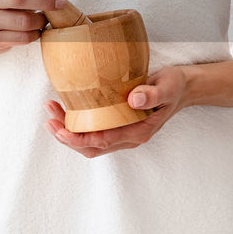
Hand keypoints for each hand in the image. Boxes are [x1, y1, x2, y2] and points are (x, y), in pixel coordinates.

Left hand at [43, 68, 188, 157]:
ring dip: (68, 132)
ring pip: (89, 143)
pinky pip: (93, 132)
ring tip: (50, 115)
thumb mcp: (167, 86)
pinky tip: (63, 111)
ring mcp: (122, 134)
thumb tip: (133, 99)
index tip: (61, 128)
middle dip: (67, 137)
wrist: (183, 88)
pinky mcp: (117, 126)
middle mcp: (128, 137)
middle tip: (49, 120)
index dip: (80, 137)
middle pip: (91, 147)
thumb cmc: (174, 86)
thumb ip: (152, 94)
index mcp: (138, 131)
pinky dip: (76, 125)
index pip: (103, 141)